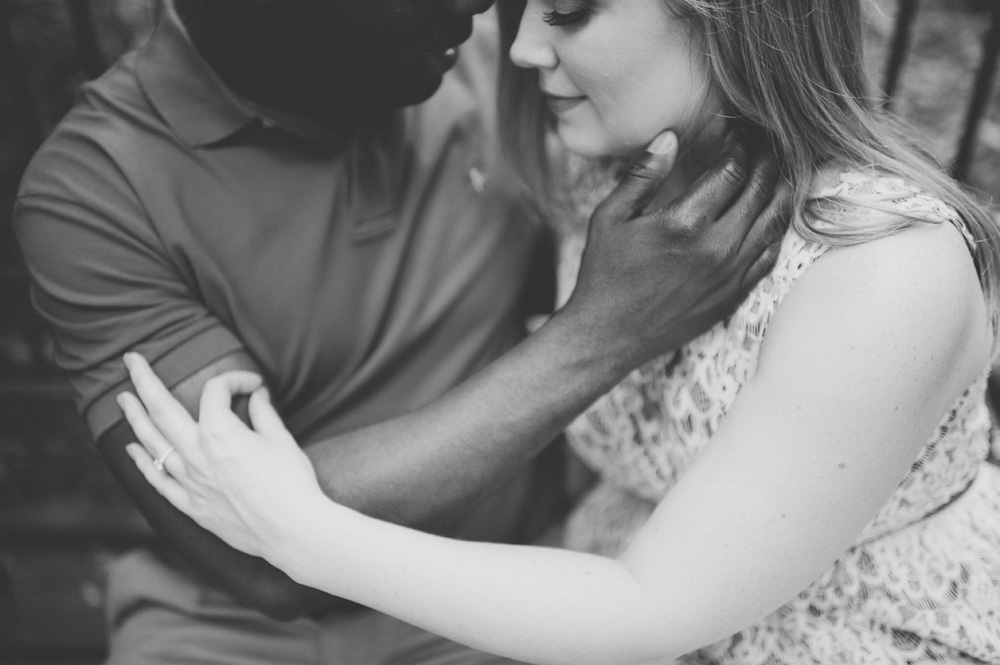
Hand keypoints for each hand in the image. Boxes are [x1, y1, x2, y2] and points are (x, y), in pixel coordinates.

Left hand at [118, 353, 322, 559]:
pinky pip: (159, 481)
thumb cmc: (292, 483)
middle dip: (145, 380)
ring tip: (122, 399)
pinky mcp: (192, 506)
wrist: (293, 530)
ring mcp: (190, 481)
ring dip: (135, 417)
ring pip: (152, 443)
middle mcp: (197, 454)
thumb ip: (264, 413)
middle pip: (162, 409)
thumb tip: (257, 395)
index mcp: (220, 432)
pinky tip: (133, 450)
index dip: (235, 379)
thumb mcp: (281, 439)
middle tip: (131, 360)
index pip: (215, 391)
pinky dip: (143, 464)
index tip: (255, 385)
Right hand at [559, 128, 788, 368]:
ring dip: (780, 190)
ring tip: (776, 170)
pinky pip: (769, 255)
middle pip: (760, 191)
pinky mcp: (733, 296)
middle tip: (764, 145)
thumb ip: (643, 175)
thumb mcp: (610, 217)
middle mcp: (715, 248)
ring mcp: (729, 275)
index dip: (741, 146)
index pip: (732, 170)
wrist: (607, 336)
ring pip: (773, 222)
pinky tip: (770, 213)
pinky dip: (775, 228)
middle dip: (766, 161)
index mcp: (683, 223)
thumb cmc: (604, 274)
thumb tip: (670, 136)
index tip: (738, 134)